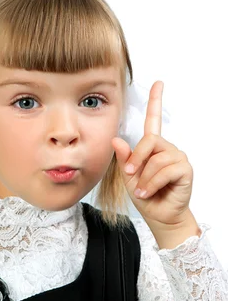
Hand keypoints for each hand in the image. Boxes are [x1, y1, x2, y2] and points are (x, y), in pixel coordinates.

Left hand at [112, 81, 193, 228]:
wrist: (160, 217)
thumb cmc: (147, 197)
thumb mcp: (129, 178)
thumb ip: (125, 160)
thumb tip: (116, 140)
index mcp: (153, 148)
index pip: (153, 121)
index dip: (155, 101)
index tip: (158, 83)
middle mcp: (167, 149)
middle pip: (149, 141)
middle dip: (137, 159)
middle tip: (131, 174)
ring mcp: (177, 157)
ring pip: (156, 160)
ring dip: (144, 178)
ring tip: (142, 191)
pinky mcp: (184, 170)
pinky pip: (165, 171)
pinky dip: (152, 183)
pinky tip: (149, 192)